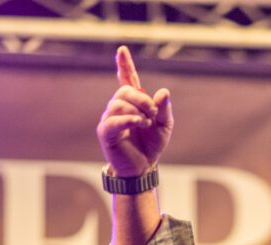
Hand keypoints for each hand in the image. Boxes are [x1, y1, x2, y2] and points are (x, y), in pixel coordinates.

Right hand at [96, 46, 173, 177]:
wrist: (143, 168)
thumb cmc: (151, 145)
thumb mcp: (164, 126)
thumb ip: (164, 109)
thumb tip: (163, 92)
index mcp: (133, 103)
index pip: (127, 79)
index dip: (124, 65)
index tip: (122, 50)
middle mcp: (118, 107)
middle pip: (124, 91)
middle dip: (141, 99)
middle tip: (153, 112)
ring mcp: (110, 119)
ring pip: (118, 104)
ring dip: (136, 111)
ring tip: (146, 123)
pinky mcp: (105, 132)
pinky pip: (112, 121)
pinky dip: (127, 120)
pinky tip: (138, 122)